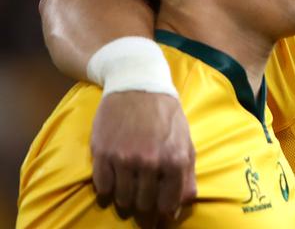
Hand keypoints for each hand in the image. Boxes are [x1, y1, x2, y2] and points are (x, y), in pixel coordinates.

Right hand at [90, 91, 196, 219]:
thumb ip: (186, 174)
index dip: (164, 213)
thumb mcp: (185, 140)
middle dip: (144, 208)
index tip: (160, 214)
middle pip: (144, 204)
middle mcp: (149, 162)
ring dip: (126, 200)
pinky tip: (114, 181)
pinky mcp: (102, 153)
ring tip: (129, 191)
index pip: (168, 204)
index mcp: (174, 159)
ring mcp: (124, 158)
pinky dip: (108, 190)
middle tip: (143, 203)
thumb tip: (181, 206)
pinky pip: (103, 187)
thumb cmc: (166, 114)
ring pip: (122, 199)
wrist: (137, 85)